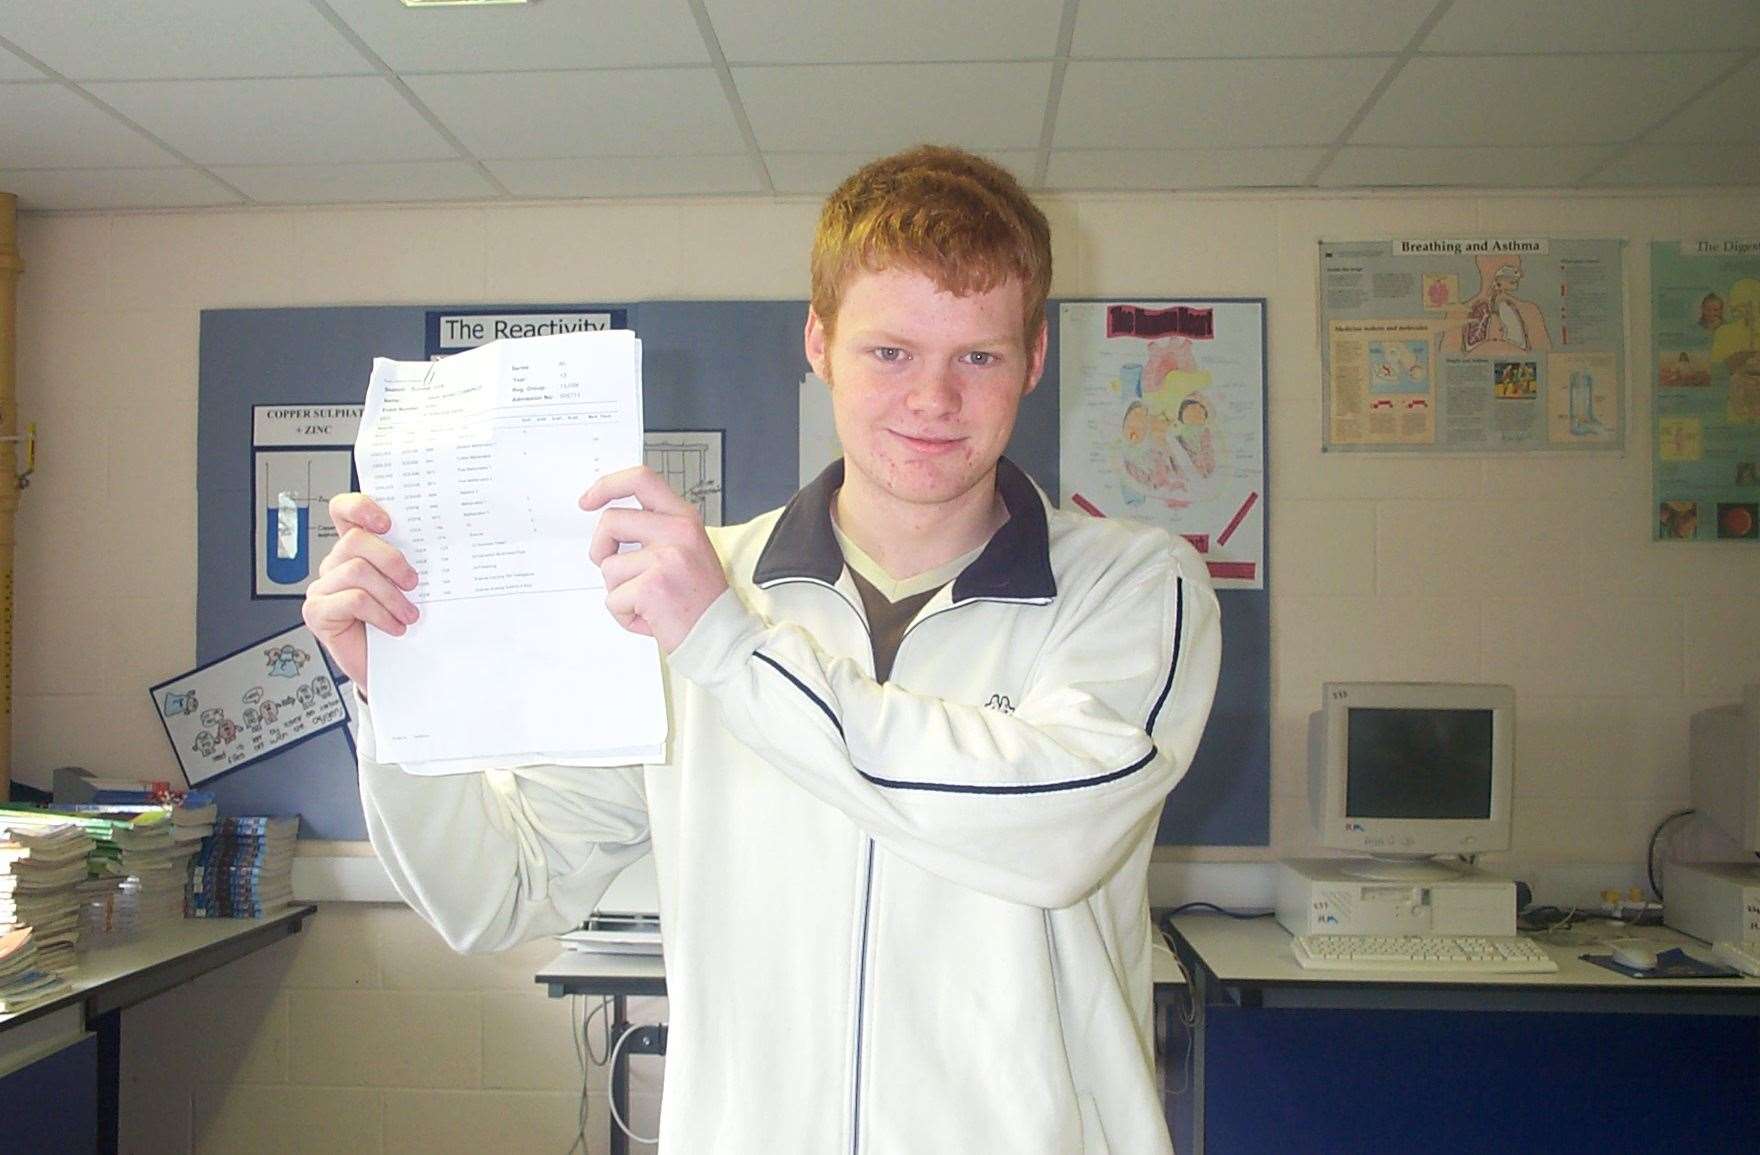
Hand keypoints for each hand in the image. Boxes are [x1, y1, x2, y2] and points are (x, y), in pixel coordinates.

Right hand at [300, 493, 420, 690]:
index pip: (344, 511)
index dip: (360, 507)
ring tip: (409, 614)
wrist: (393, 668)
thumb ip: (409, 562)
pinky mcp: (317, 611)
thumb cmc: (401, 623)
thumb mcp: (409, 588)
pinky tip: (394, 627)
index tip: (387, 521)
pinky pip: (353, 599)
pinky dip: (381, 614)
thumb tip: (439, 544)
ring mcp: (323, 587)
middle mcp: (335, 564)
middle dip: (392, 560)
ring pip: (357, 571)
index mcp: (356, 550)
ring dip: (391, 595)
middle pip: (355, 540)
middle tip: (414, 583)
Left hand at [581, 466, 725, 652]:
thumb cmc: (701, 600)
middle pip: (611, 521)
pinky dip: (625, 615)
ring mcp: (665, 558)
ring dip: (619, 591)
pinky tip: (650, 618)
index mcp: (684, 519)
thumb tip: (612, 526)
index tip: (588, 500)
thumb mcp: (687, 550)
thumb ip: (656, 531)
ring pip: (608, 566)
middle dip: (600, 548)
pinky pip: (613, 599)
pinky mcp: (652, 587)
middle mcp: (677, 532)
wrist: (722, 637)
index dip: (608, 486)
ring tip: (647, 602)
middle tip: (613, 569)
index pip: (641, 480)